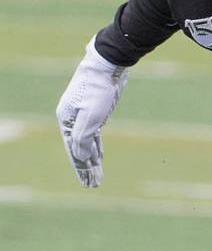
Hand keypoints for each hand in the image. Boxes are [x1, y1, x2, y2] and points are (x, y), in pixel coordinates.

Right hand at [55, 37, 127, 187]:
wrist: (106, 65)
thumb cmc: (98, 89)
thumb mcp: (92, 114)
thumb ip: (84, 137)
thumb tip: (80, 156)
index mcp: (67, 121)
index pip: (74, 152)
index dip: (82, 169)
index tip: (89, 184)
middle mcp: (72, 121)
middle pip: (79, 150)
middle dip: (87, 168)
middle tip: (94, 185)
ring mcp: (83, 116)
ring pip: (87, 143)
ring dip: (92, 160)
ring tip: (97, 176)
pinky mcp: (95, 112)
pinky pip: (93, 135)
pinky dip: (96, 147)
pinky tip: (99, 156)